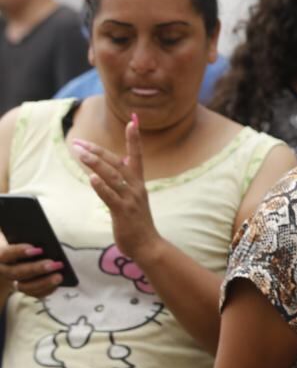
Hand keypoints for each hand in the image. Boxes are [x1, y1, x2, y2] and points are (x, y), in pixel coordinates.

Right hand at [0, 242, 64, 298]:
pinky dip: (47, 289)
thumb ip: (31, 239)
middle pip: (16, 273)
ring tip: (59, 276)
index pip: (7, 254)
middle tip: (53, 264)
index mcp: (2, 255)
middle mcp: (4, 270)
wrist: (18, 258)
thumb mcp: (24, 239)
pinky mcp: (24, 290)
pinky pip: (34, 294)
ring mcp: (13, 282)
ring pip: (24, 287)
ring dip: (43, 282)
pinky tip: (58, 282)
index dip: (20, 252)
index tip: (38, 249)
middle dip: (36, 269)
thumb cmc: (25, 244)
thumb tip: (45, 243)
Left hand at [72, 113, 159, 262]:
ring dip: (95, 163)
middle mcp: (136, 187)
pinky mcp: (123, 212)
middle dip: (97, 151)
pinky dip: (101, 186)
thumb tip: (118, 166)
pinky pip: (110, 197)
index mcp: (138, 183)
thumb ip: (125, 182)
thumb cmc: (138, 222)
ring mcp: (130, 199)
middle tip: (78, 142)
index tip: (133, 122)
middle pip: (117, 163)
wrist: (148, 245)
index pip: (136, 156)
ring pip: (112, 176)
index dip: (134, 139)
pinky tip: (91, 178)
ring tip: (80, 154)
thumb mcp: (133, 199)